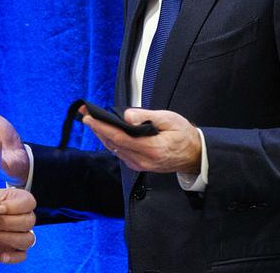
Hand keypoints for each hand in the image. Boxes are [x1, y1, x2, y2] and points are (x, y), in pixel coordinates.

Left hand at [0, 188, 36, 263]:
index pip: (29, 203)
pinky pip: (22, 256)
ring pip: (27, 239)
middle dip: (8, 224)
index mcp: (23, 202)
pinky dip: (12, 257)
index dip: (14, 207)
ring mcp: (24, 235)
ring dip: (8, 239)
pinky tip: (1, 256)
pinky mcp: (18, 250)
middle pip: (28, 222)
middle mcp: (27, 218)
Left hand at [81, 106, 201, 173]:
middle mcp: (143, 160)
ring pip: (114, 149)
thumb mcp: (169, 119)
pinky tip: (105, 131)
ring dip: (102, 134)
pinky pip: (120, 152)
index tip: (89, 118)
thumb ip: (146, 116)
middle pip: (113, 144)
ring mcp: (140, 165)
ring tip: (91, 120)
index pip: (120, 138)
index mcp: (152, 148)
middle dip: (97, 128)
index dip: (102, 128)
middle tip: (85, 114)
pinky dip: (111, 141)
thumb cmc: (183, 135)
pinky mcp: (138, 165)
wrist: (194, 155)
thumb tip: (127, 116)